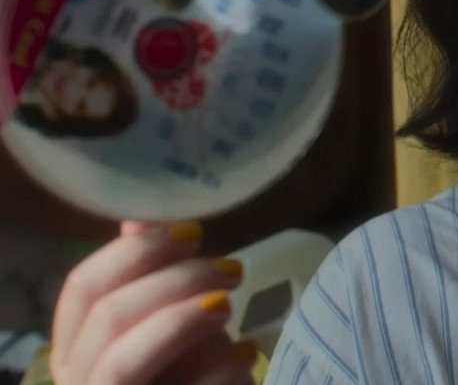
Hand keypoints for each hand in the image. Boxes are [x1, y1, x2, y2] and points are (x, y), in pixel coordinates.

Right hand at [49, 221, 257, 383]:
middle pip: (105, 315)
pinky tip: (247, 354)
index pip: (82, 288)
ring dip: (184, 319)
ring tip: (230, 304)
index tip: (193, 234)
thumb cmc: (190, 378)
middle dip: (174, 280)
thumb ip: (150, 281)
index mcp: (78, 351)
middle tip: (232, 268)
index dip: (137, 252)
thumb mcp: (171, 329)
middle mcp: (79, 383)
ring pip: (123, 359)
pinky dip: (220, 369)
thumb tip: (138, 221)